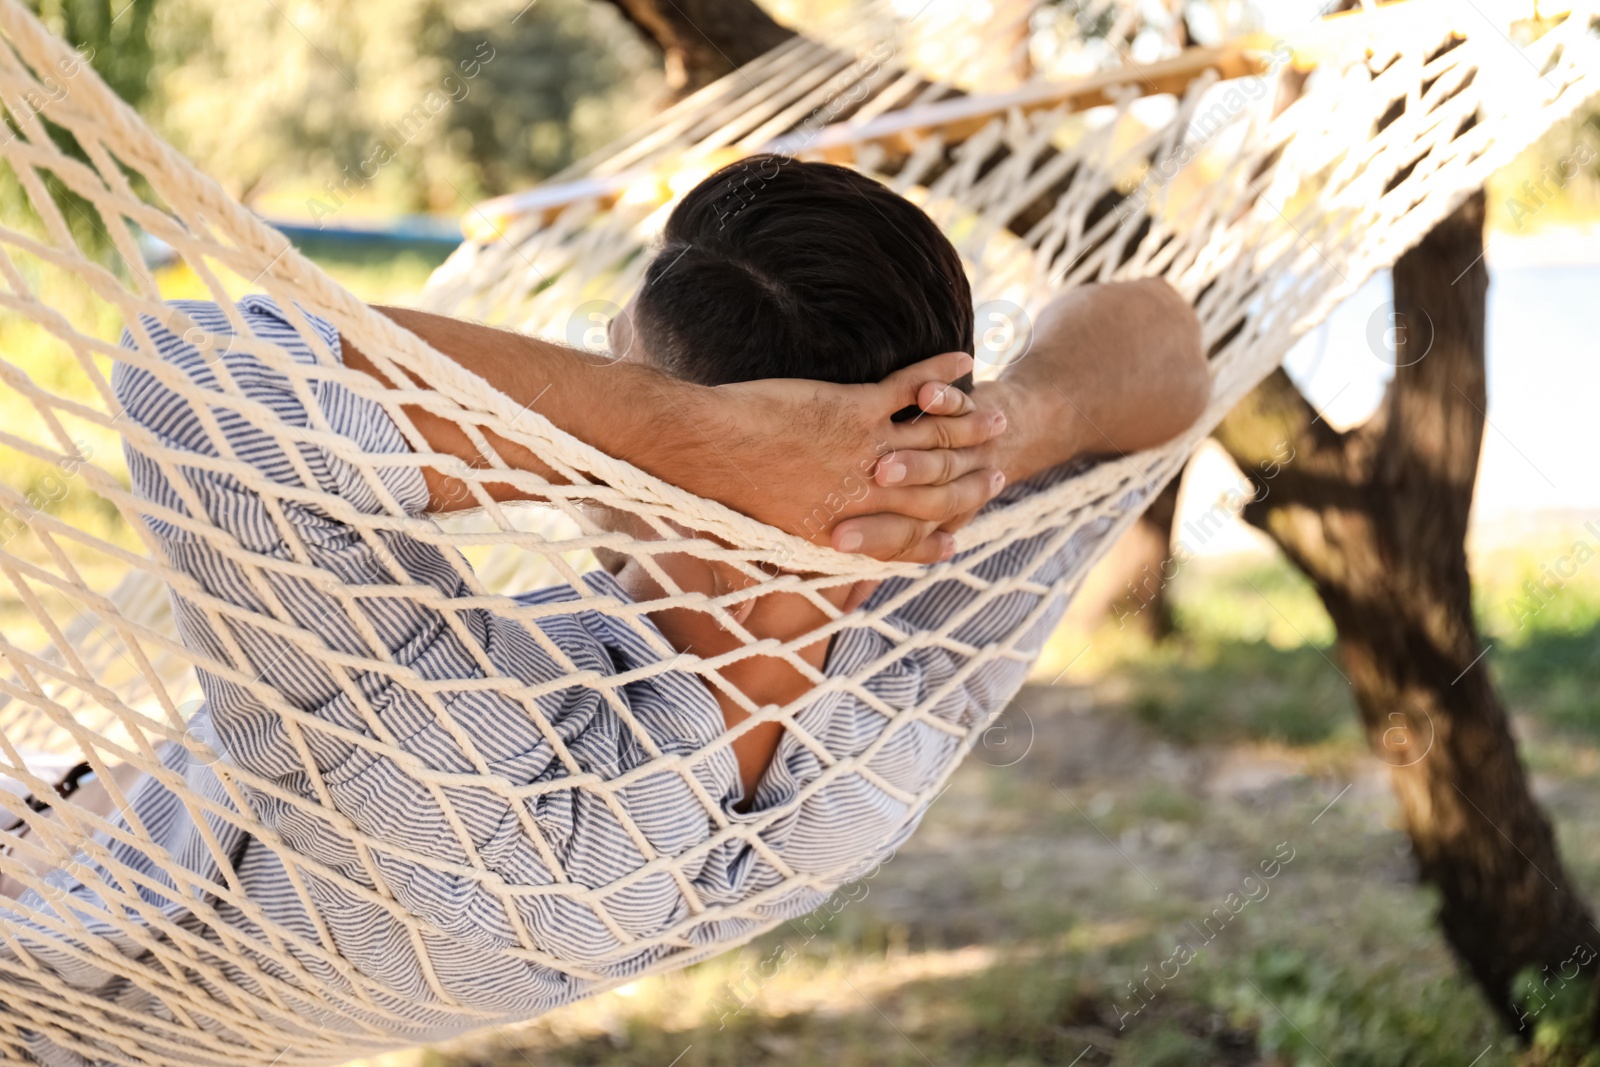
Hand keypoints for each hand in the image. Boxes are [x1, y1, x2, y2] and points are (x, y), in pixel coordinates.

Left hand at [703, 352, 1007, 562]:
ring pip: (935, 443)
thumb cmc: (719, 495)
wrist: (704, 451)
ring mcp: (863, 451)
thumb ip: (775, 559)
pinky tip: (966, 363)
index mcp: (842, 529)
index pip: (904, 540)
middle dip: (972, 484)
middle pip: (936, 492)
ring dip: (972, 428)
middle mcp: (864, 494)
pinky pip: (911, 390)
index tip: (955, 537)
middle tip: (1000, 473)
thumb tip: (761, 594)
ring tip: (998, 419)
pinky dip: (942, 376)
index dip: (933, 539)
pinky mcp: (853, 410)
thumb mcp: (757, 539)